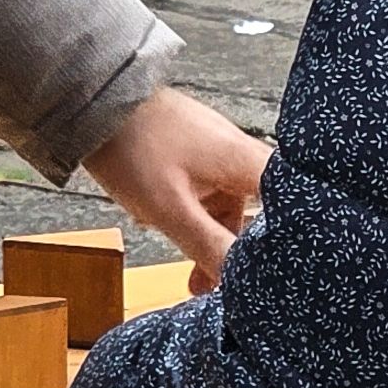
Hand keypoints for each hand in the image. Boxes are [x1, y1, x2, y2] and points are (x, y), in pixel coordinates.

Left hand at [83, 86, 268, 286]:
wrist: (93, 101)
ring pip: (229, 206)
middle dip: (237, 252)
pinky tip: (168, 227)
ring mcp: (218, 150)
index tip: (272, 276)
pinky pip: (207, 192)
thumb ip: (210, 248)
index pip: (293, 208)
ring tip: (189, 275)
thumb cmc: (132, 147)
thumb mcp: (171, 210)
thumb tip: (241, 282)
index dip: (287, 245)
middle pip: (260, 213)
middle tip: (216, 285)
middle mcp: (241, 153)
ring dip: (211, 237)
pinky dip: (194, 216)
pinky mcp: (196, 151)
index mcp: (247, 162)